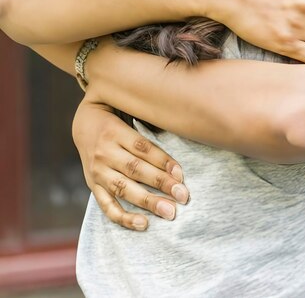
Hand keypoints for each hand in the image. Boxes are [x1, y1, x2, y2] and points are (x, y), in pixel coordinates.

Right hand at [72, 99, 188, 229]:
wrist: (84, 123)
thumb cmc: (118, 121)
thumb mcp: (130, 118)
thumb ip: (150, 132)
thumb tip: (175, 155)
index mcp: (116, 132)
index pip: (143, 148)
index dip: (163, 161)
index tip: (181, 174)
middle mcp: (105, 153)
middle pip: (135, 170)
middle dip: (161, 184)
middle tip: (183, 196)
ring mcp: (97, 171)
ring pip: (124, 189)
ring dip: (148, 202)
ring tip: (169, 212)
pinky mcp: (93, 186)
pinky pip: (107, 206)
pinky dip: (124, 217)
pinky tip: (143, 224)